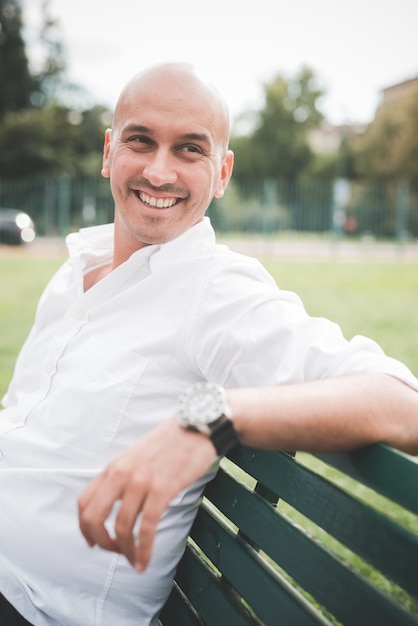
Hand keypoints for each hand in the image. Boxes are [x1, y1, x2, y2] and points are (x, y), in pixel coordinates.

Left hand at [78, 417, 216, 570]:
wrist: (198, 426)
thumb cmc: (171, 442)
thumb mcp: (137, 455)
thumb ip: (124, 476)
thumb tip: (118, 503)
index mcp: (114, 466)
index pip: (84, 502)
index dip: (84, 528)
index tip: (93, 542)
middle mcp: (122, 474)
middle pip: (93, 517)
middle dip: (100, 542)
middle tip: (113, 552)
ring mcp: (141, 481)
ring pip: (121, 527)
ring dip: (125, 551)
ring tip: (134, 560)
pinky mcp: (162, 489)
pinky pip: (147, 528)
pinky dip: (144, 550)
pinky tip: (146, 561)